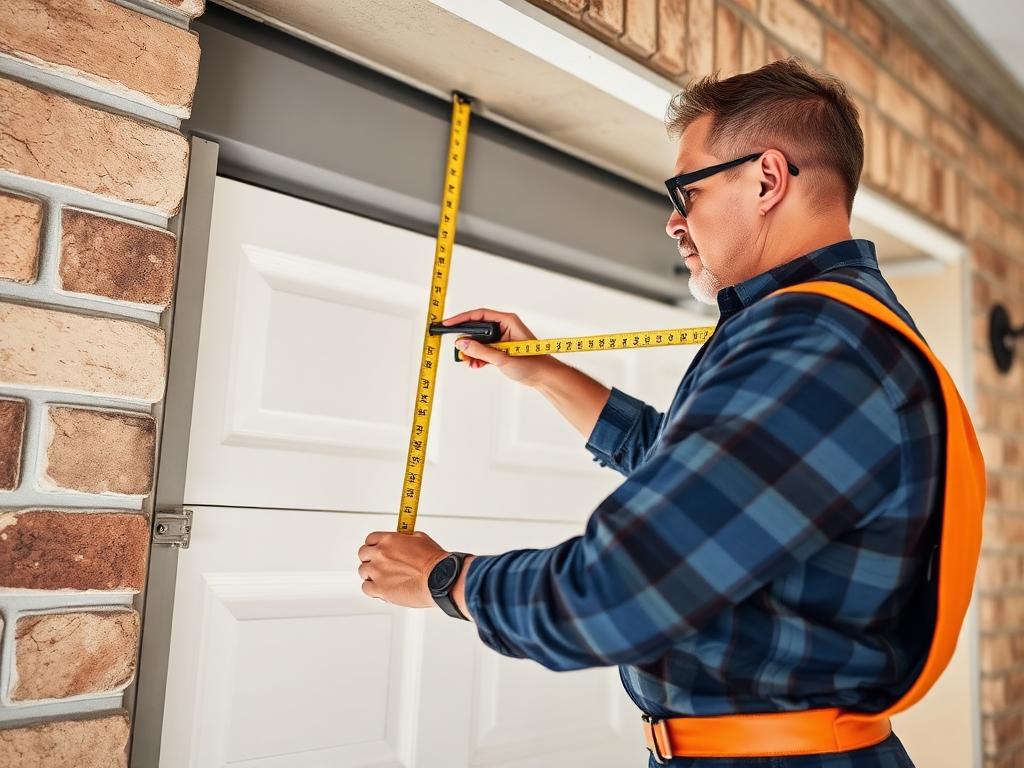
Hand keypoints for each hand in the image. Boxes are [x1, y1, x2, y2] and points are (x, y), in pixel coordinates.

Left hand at [357, 530, 448, 607]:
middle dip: (370, 558)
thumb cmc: (434, 561)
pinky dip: (372, 589)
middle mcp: (380, 555)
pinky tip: (381, 589)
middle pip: (363, 554)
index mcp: (389, 540)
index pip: (370, 539)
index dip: (374, 545)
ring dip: (371, 574)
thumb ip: (405, 539)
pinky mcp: (380, 589)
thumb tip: (402, 540)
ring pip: (363, 571)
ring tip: (382, 578)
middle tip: (379, 564)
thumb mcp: (420, 539)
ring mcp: (378, 572)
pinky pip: (366, 588)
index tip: (377, 550)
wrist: (440, 579)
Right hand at [441, 307, 556, 386]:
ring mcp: (502, 339)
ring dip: (472, 352)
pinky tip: (476, 365)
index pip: (480, 315)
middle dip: (467, 341)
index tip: (448, 324)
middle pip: (477, 329)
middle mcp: (504, 327)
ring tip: (469, 362)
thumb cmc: (533, 363)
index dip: (462, 319)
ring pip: (479, 342)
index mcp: (507, 321)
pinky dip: (478, 358)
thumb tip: (461, 344)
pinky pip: (483, 350)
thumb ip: (481, 351)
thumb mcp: (503, 358)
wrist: (544, 377)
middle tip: (458, 350)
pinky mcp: (501, 350)